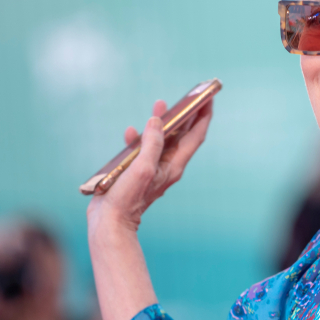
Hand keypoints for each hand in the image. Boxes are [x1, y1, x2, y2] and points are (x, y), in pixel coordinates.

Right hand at [86, 99, 212, 234]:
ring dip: (161, 123)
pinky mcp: (137, 172)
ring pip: (161, 140)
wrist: (110, 223)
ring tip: (160, 105)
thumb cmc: (128, 199)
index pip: (195, 136)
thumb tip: (157, 121)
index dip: (203, 116)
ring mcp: (152, 169)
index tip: (209, 98)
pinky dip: (138, 139)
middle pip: (181, 135)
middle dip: (186, 115)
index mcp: (174, 165)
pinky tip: (130, 132)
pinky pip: (142, 151)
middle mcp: (167, 166)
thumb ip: (152, 143)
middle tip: (189, 96)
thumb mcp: (143, 167)